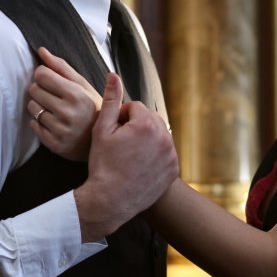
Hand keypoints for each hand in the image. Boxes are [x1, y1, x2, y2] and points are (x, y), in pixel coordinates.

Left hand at [27, 47, 101, 159]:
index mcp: (76, 94)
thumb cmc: (91, 109)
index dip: (44, 75)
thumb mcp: (83, 86)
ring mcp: (60, 130)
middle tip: (54, 96)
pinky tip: (53, 123)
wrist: (99, 141)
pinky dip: (39, 123)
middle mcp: (68, 112)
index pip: (42, 75)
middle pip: (33, 89)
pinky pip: (33, 125)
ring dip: (39, 106)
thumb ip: (61, 67)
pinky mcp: (53, 144)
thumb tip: (41, 50)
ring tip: (54, 110)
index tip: (52, 81)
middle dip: (40, 90)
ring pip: (31, 107)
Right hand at [75, 74, 178, 240]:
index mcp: (146, 123)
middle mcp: (164, 136)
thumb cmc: (102, 165)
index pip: (135, 107)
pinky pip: (166, 153)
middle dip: (135, 127)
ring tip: (129, 156)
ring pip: (158, 135)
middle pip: (149, 120)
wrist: (111, 200)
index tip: (112, 133)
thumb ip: (111, 100)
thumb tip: (114, 75)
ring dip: (146, 140)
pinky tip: (140, 166)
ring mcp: (171, 154)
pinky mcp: (174, 169)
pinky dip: (155, 156)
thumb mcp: (101, 130)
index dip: (120, 118)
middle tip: (120, 145)